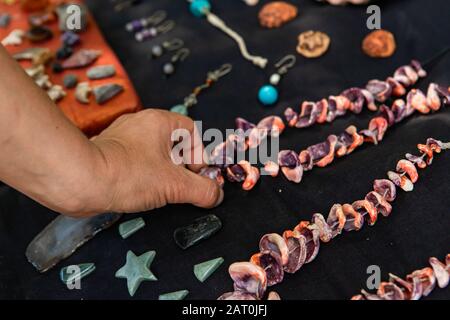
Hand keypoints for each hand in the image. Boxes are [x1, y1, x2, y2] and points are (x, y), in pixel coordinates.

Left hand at [89, 109, 223, 215]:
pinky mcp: (108, 153)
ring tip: (158, 193)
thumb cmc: (129, 175)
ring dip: (161, 174)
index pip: (191, 131)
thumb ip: (202, 190)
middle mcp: (140, 124)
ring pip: (153, 155)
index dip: (198, 155)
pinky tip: (138, 192)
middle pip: (173, 144)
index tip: (195, 177)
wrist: (79, 180)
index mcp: (160, 122)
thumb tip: (216, 195)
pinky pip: (135, 162)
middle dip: (180, 168)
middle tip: (179, 187)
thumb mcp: (174, 185)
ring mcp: (122, 138)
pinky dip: (142, 177)